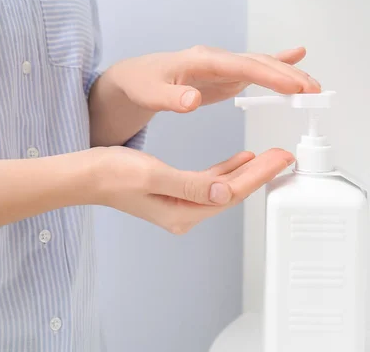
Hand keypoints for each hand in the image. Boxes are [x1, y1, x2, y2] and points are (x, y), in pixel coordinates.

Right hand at [90, 146, 293, 233]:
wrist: (85, 175)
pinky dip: (226, 170)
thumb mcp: (152, 175)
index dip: (258, 176)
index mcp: (181, 213)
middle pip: (231, 193)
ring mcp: (179, 204)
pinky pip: (208, 183)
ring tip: (269, 156)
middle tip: (284, 156)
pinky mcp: (174, 192)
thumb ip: (190, 185)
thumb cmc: (111, 174)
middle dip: (259, 174)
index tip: (280, 160)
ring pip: (223, 187)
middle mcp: (183, 213)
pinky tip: (239, 160)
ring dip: (246, 171)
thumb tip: (224, 192)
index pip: (230, 194)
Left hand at [105, 45, 320, 112]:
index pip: (242, 66)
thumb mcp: (149, 93)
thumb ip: (170, 98)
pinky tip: (295, 58)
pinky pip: (254, 68)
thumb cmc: (141, 83)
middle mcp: (216, 59)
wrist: (135, 77)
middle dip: (288, 75)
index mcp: (201, 60)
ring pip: (261, 65)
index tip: (294, 87)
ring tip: (313, 86)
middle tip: (315, 90)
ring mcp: (222, 66)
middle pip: (259, 63)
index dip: (270, 75)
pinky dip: (275, 64)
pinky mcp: (223, 75)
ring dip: (288, 74)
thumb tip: (192, 100)